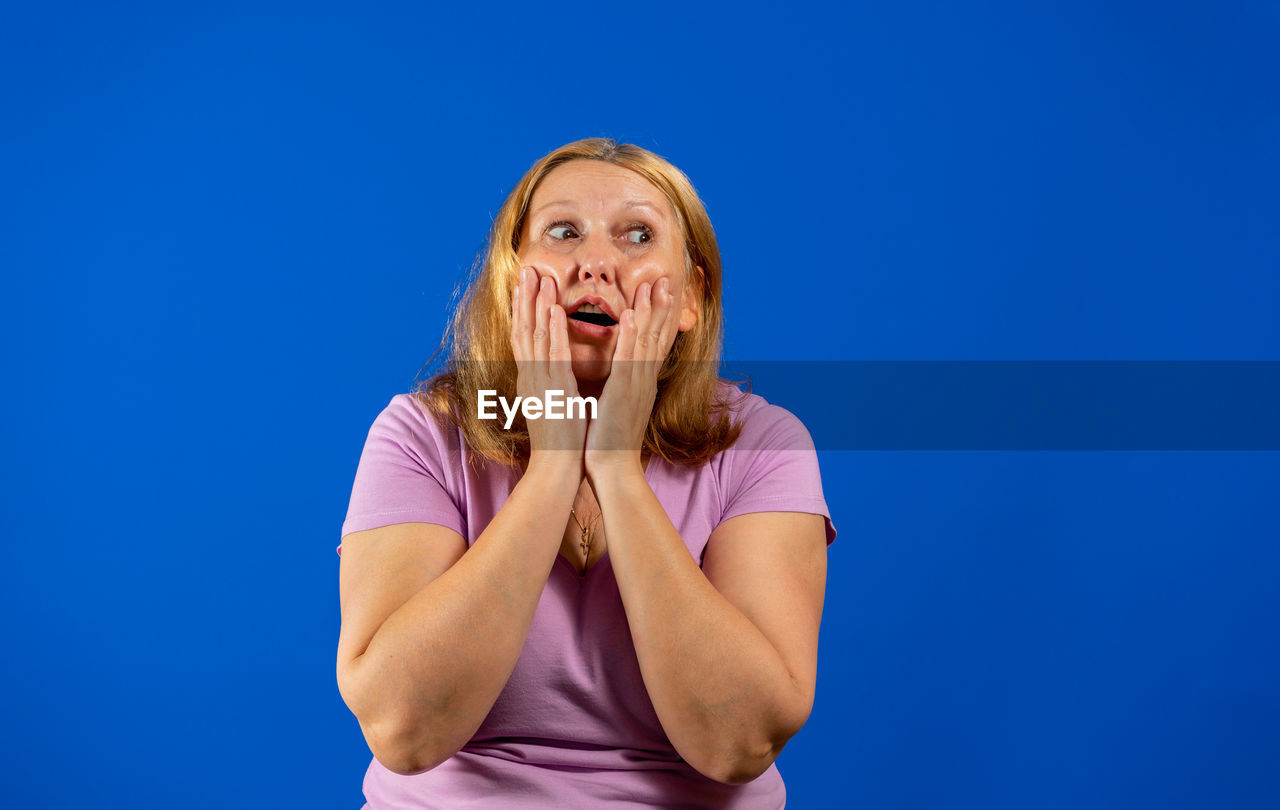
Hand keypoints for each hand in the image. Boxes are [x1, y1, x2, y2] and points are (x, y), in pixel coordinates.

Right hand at [510, 265, 586, 475]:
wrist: (555, 467)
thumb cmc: (558, 441)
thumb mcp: (550, 406)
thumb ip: (547, 387)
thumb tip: (550, 374)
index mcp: (529, 380)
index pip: (522, 338)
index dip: (522, 310)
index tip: (523, 286)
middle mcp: (530, 377)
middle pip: (523, 329)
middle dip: (524, 298)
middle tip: (525, 269)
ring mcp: (540, 382)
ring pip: (535, 335)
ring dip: (537, 304)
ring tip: (539, 276)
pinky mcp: (555, 389)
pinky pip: (552, 354)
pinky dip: (552, 331)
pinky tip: (553, 309)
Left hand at [584, 277, 679, 479]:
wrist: (613, 469)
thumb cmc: (610, 440)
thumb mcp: (619, 405)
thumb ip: (624, 386)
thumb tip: (623, 374)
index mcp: (641, 382)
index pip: (655, 342)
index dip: (661, 317)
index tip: (664, 293)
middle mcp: (643, 380)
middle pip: (657, 336)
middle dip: (662, 306)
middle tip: (666, 278)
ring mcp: (635, 386)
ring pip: (646, 341)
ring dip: (649, 311)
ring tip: (653, 285)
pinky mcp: (622, 394)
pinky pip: (627, 360)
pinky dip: (630, 337)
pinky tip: (630, 317)